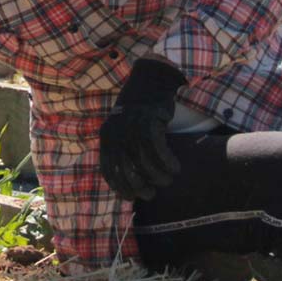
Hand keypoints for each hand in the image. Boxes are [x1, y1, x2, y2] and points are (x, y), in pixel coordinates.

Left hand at [98, 57, 185, 201]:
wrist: (149, 83)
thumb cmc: (138, 113)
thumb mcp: (122, 130)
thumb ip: (122, 150)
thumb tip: (131, 181)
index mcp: (106, 137)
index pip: (109, 170)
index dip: (120, 187)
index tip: (132, 197)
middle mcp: (116, 132)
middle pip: (126, 168)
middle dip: (139, 186)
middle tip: (151, 193)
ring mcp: (132, 126)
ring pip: (144, 160)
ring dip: (158, 175)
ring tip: (167, 180)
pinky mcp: (149, 120)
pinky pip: (158, 148)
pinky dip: (167, 161)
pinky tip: (175, 167)